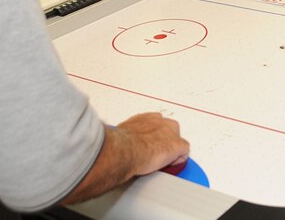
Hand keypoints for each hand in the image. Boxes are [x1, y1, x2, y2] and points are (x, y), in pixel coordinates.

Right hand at [61, 112, 189, 203]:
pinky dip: (178, 160)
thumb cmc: (115, 144)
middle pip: (168, 130)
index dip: (150, 136)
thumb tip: (100, 140)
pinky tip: (170, 165)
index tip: (145, 144)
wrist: (123, 150)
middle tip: (153, 153)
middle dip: (162, 140)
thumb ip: (116, 136)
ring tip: (161, 160)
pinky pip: (183, 152)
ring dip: (170, 149)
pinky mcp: (176, 146)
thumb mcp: (114, 136)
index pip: (153, 124)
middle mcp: (158, 122)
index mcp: (143, 119)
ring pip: (176, 140)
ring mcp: (169, 133)